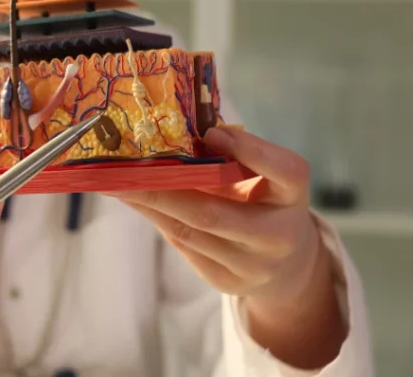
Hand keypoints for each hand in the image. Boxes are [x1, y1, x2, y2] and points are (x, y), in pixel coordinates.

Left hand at [106, 126, 322, 302]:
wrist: (285, 264)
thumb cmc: (265, 200)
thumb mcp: (265, 175)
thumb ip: (235, 153)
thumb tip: (178, 129)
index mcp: (294, 195)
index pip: (284, 170)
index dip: (250, 150)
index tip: (211, 131)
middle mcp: (280, 235)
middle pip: (214, 213)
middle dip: (163, 189)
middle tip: (125, 168)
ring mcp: (254, 265)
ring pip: (190, 232)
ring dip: (149, 205)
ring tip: (118, 183)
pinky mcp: (229, 282)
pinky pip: (185, 247)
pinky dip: (158, 220)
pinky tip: (137, 202)